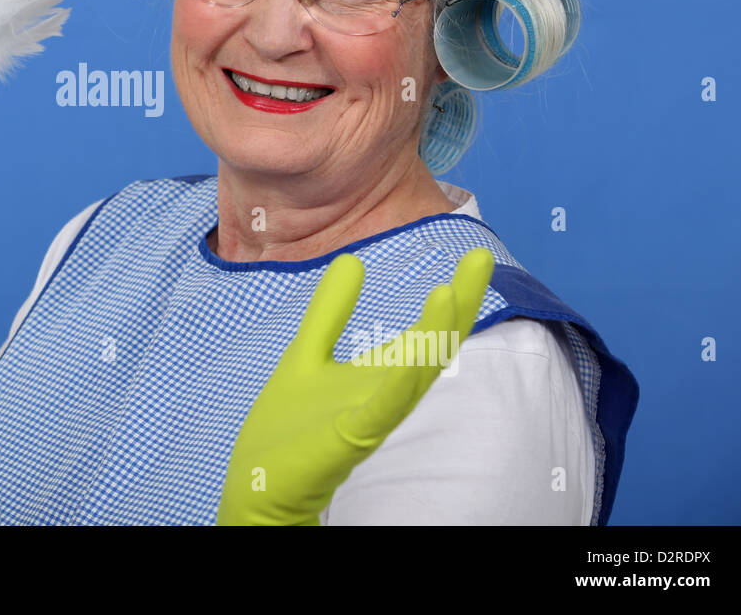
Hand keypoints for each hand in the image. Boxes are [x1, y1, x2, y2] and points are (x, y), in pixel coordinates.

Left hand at [217, 247, 493, 525]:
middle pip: (433, 349)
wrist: (257, 485)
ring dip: (434, 338)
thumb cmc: (288, 428)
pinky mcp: (349, 438)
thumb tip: (352, 260)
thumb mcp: (309, 352)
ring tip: (449, 294)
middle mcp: (385, 397)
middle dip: (458, 306)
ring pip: (414, 378)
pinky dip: (399, 381)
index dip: (453, 296)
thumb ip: (331, 311)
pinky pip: (381, 410)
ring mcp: (371, 419)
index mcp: (379, 376)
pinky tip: (415, 354)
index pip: (427, 334)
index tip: (477, 254)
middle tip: (482, 257)